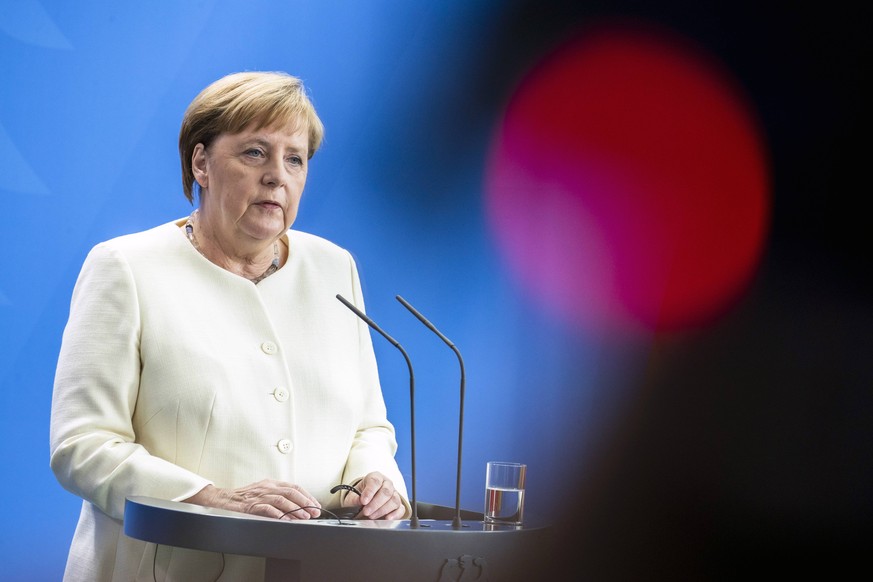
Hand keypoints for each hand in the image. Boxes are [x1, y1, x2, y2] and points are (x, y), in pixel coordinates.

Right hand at [184, 479, 320, 519]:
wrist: (223, 498)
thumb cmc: (245, 497)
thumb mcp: (263, 492)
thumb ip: (278, 496)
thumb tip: (297, 507)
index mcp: (271, 483)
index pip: (294, 487)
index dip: (306, 496)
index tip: (315, 505)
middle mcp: (267, 487)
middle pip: (290, 492)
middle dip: (305, 502)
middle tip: (314, 512)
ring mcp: (258, 495)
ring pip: (281, 500)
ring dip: (294, 509)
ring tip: (304, 517)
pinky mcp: (250, 505)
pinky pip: (266, 508)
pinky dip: (277, 514)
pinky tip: (285, 519)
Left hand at [343, 472, 406, 519]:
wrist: (365, 502)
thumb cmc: (360, 496)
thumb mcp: (352, 496)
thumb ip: (354, 498)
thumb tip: (359, 501)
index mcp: (375, 477)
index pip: (375, 481)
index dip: (369, 491)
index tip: (363, 501)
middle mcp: (387, 484)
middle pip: (386, 491)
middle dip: (375, 503)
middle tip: (366, 512)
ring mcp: (394, 494)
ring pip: (394, 500)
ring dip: (382, 510)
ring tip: (372, 516)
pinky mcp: (398, 505)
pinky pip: (401, 509)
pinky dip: (395, 514)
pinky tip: (387, 518)